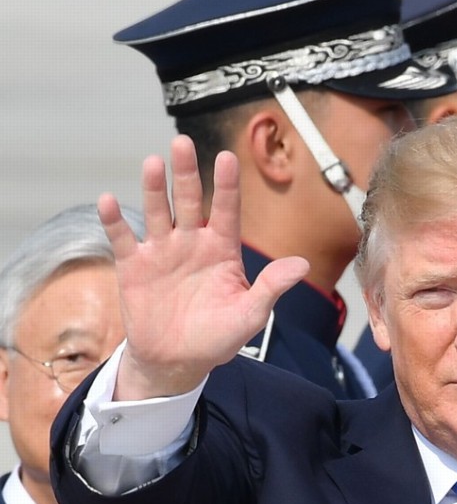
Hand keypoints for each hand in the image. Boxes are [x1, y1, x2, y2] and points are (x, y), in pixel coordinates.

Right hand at [98, 135, 307, 399]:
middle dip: (187, 173)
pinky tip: (108, 201)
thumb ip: (272, 287)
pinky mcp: (134, 266)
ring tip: (154, 163)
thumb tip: (302, 265)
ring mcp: (161, 251)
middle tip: (183, 142)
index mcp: (222, 249)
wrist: (178, 361)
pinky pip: (122, 238)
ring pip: (157, 212)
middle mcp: (192, 242)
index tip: (228, 157)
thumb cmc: (218, 337)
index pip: (226, 209)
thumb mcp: (250, 314)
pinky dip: (114, 220)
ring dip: (154, 189)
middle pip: (189, 200)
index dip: (226, 184)